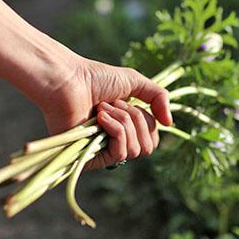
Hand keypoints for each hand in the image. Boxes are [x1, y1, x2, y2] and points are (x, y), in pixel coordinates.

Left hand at [33, 57, 172, 169]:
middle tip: (115, 104)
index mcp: (126, 127)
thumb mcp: (135, 82)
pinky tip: (100, 118)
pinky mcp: (91, 159)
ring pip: (135, 150)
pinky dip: (116, 131)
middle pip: (148, 146)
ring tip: (103, 109)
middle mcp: (115, 142)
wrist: (69, 80)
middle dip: (136, 120)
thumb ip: (159, 97)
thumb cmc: (95, 79)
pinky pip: (120, 155)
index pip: (152, 138)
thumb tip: (170, 124)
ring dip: (124, 123)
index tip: (128, 101)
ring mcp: (103, 152)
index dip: (147, 121)